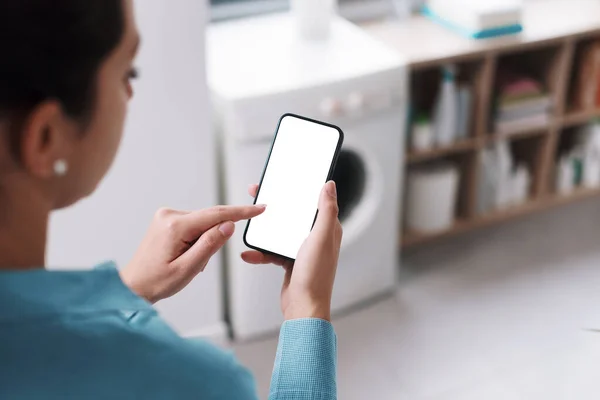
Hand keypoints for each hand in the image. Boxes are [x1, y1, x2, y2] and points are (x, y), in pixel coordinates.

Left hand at [121, 204, 265, 302]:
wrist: (134, 285)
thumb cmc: (157, 281)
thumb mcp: (189, 268)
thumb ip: (210, 245)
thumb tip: (228, 225)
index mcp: (175, 226)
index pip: (216, 214)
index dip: (241, 212)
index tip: (258, 208)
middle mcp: (170, 215)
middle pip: (210, 219)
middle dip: (214, 238)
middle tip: (201, 262)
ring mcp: (167, 216)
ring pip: (203, 223)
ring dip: (204, 241)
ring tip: (190, 262)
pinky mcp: (168, 220)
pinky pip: (194, 225)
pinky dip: (197, 239)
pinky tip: (186, 254)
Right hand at [241, 181, 341, 321]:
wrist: (303, 308)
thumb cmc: (315, 276)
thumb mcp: (321, 238)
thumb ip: (326, 211)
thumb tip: (330, 185)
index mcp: (327, 228)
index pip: (313, 201)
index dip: (299, 189)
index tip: (283, 179)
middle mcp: (315, 237)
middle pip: (292, 214)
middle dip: (276, 205)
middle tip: (258, 194)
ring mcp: (301, 249)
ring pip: (279, 231)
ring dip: (264, 229)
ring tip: (249, 224)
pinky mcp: (289, 261)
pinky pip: (271, 251)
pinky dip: (259, 252)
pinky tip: (248, 253)